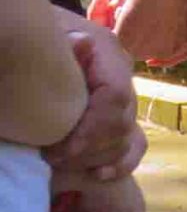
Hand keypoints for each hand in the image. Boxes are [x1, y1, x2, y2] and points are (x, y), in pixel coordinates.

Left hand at [43, 9, 146, 181]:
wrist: (26, 47)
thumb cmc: (29, 45)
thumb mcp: (38, 35)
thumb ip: (59, 42)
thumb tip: (82, 44)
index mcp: (107, 51)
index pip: (116, 96)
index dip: (91, 129)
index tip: (55, 149)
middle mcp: (121, 73)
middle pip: (122, 121)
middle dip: (88, 149)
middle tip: (49, 157)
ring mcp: (123, 96)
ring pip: (127, 137)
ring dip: (95, 157)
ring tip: (59, 162)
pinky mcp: (118, 116)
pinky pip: (134, 144)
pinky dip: (120, 163)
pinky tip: (98, 175)